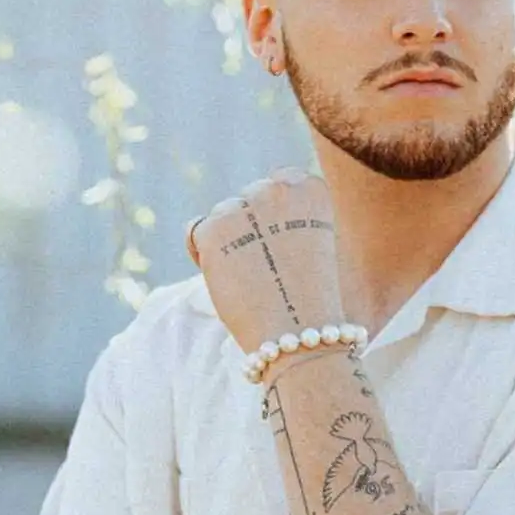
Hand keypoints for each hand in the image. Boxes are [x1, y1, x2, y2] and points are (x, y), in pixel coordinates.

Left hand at [185, 168, 343, 354]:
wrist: (302, 334)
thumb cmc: (315, 300)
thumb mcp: (318, 243)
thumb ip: (294, 217)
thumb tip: (255, 210)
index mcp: (311, 188)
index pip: (282, 181)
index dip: (277, 213)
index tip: (285, 242)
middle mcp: (277, 188)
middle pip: (250, 196)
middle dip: (252, 225)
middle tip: (267, 267)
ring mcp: (244, 206)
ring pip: (224, 214)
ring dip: (229, 240)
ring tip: (252, 278)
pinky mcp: (213, 230)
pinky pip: (196, 230)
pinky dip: (203, 252)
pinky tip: (225, 277)